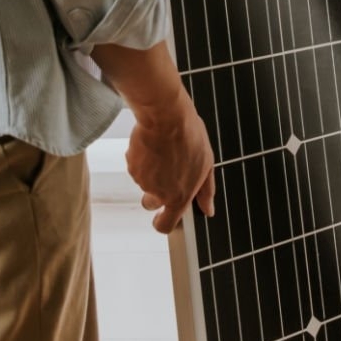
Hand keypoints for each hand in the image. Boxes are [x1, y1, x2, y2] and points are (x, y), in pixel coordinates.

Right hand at [126, 94, 216, 233]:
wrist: (166, 115)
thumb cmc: (189, 136)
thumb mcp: (207, 164)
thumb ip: (206, 191)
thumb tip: (208, 210)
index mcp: (178, 196)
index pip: (165, 225)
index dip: (162, 223)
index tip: (162, 218)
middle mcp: (158, 192)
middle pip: (150, 204)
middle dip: (154, 195)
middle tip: (165, 174)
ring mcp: (143, 179)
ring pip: (144, 182)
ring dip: (151, 172)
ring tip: (164, 152)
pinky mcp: (132, 165)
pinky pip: (136, 167)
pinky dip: (142, 160)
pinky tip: (154, 146)